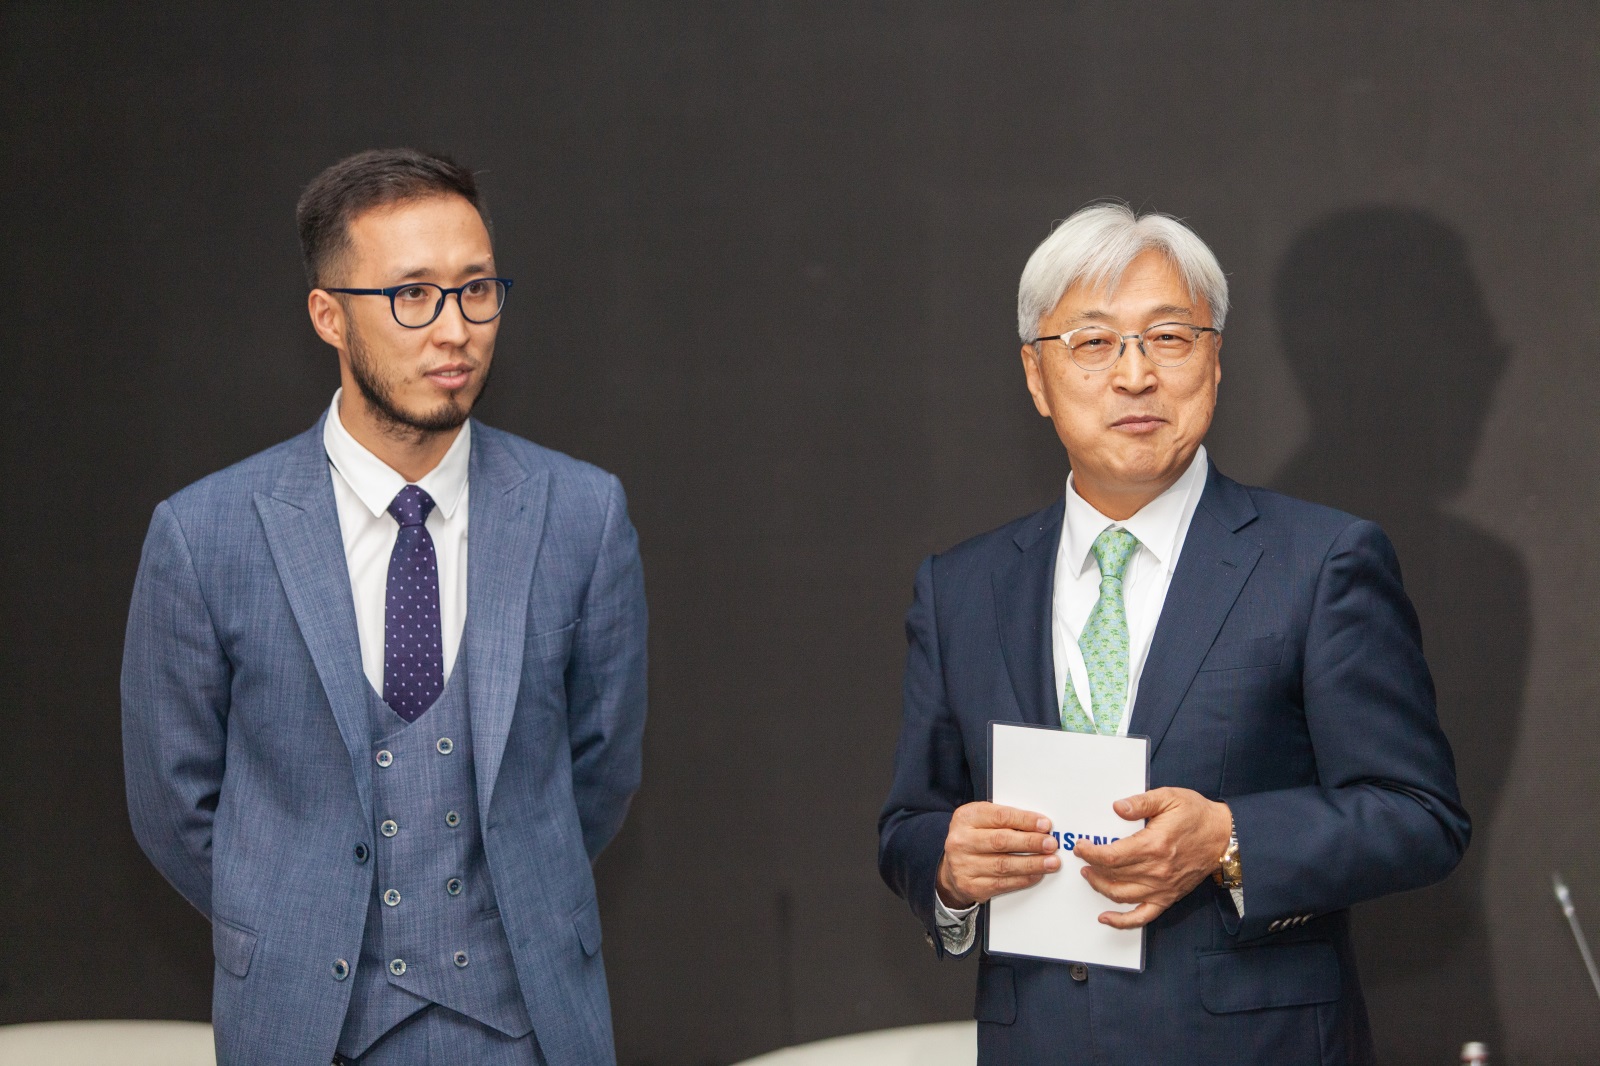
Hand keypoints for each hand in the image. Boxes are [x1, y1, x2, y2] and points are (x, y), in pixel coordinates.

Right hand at [937, 802, 1059, 908]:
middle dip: (1031, 842)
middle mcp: (961, 841)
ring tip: (1051, 861)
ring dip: (1032, 864)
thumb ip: (1007, 820)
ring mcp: (964, 865)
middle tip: (1051, 844)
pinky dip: (1023, 879)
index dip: (1025, 821)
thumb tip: (1040, 826)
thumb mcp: (983, 820)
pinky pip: (1002, 883)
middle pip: (1002, 841)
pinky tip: (1037, 874)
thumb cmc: (974, 839)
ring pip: (1004, 865)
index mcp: (965, 817)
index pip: (1000, 816)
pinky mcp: (971, 886)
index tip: (1045, 824)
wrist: (952, 867)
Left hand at [1071, 789, 1231, 928]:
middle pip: (1113, 874)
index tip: (1081, 847)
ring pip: (1121, 895)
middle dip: (1091, 865)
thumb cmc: (1197, 816)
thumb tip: (1117, 807)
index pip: (1112, 855)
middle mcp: (1156, 870)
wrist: (1224, 837)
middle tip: (1083, 856)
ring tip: (1089, 875)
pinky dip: (1122, 921)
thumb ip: (1140, 802)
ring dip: (1100, 887)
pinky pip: (1142, 916)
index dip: (1091, 853)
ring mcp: (1162, 887)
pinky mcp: (1168, 897)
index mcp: (1153, 845)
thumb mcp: (1169, 798)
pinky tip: (1106, 918)